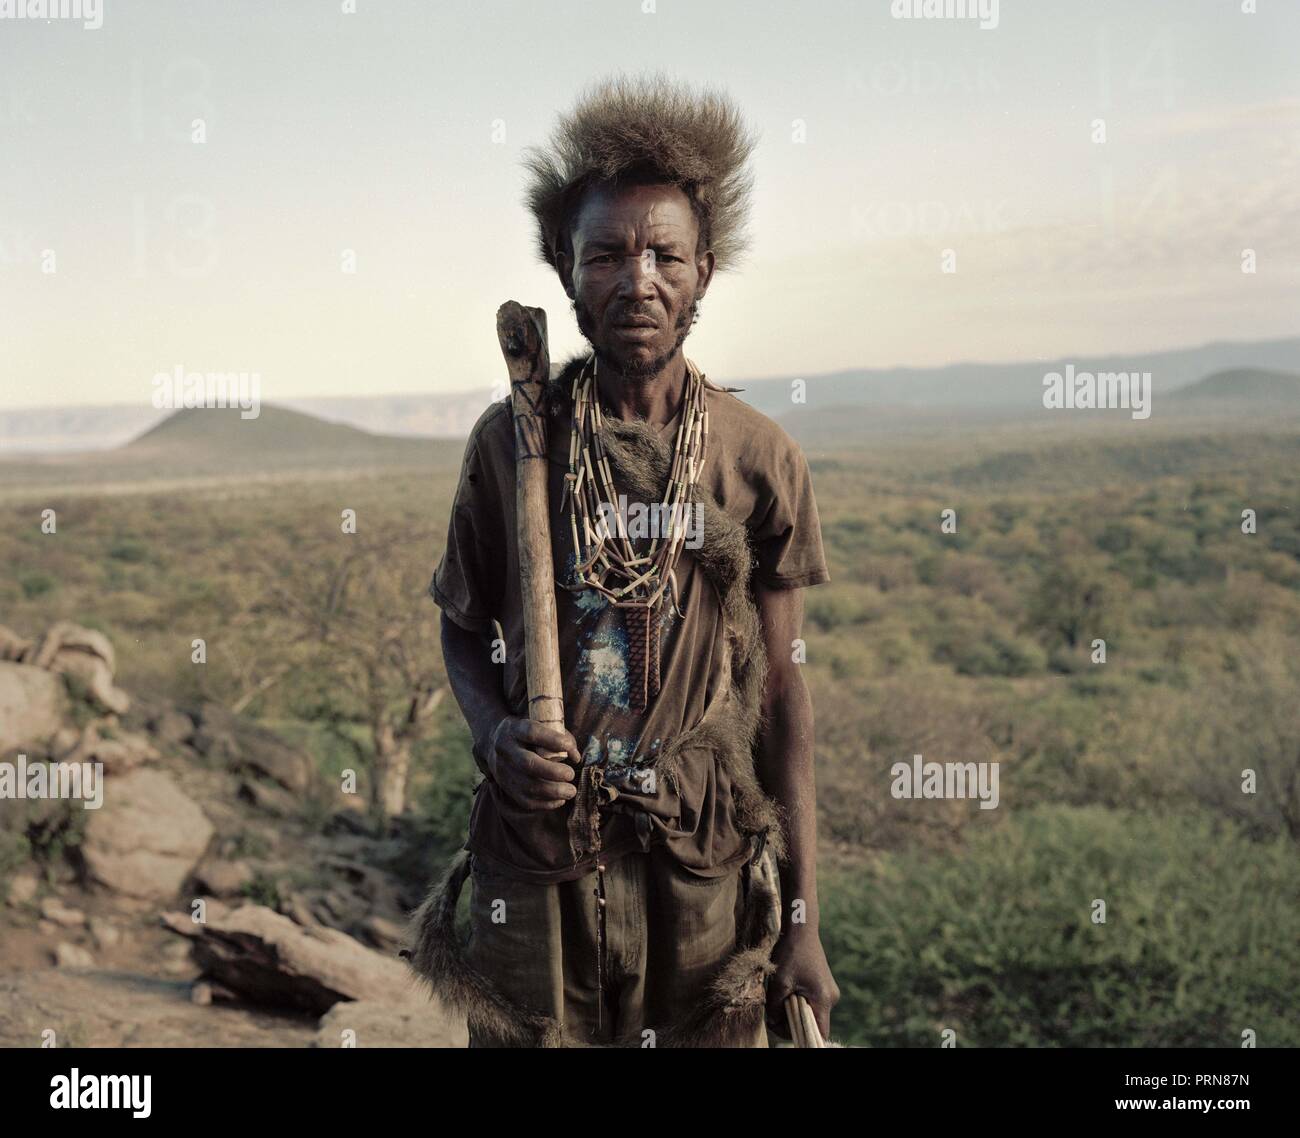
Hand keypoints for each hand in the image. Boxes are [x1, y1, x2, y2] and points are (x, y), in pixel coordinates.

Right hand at [487, 716, 581, 811]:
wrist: (494, 743)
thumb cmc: (527, 734)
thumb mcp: (538, 724)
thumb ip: (559, 735)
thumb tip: (575, 756)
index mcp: (515, 729)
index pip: (532, 733)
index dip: (553, 740)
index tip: (570, 747)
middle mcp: (506, 750)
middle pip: (528, 764)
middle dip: (553, 772)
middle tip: (571, 774)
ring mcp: (504, 771)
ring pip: (527, 786)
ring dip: (553, 792)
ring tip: (571, 791)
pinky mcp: (506, 787)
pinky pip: (525, 801)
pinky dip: (546, 803)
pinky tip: (560, 800)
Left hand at [765, 925, 839, 1041]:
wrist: (801, 929)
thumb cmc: (790, 954)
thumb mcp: (779, 983)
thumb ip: (776, 1007)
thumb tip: (773, 1024)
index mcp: (824, 999)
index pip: (819, 1032)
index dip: (801, 1034)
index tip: (784, 1026)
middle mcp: (831, 997)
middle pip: (814, 1022)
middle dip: (793, 1020)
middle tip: (775, 1010)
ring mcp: (829, 990)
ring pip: (812, 1011)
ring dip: (795, 1009)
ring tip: (781, 994)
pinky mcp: (824, 984)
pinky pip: (812, 1001)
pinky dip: (799, 1000)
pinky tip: (788, 988)